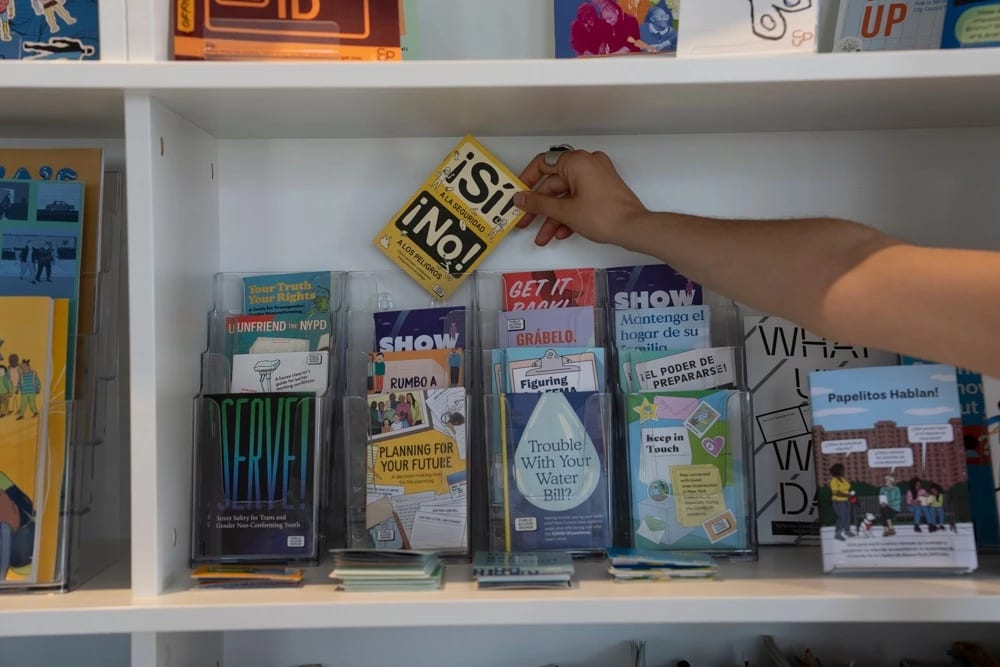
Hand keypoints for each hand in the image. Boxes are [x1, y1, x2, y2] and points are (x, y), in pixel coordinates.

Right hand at [514, 149, 647, 246]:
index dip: (526, 181)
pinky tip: (560, 233)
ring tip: (543, 238)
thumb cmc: (603, 216)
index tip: (518, 196)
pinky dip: (569, 215)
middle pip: (553, 184)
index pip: (542, 164)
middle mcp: (587, 164)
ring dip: (553, 217)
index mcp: (577, 161)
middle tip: (525, 222)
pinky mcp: (602, 190)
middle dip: (540, 208)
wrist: (633, 229)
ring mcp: (596, 177)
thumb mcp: (565, 211)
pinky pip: (579, 199)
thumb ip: (539, 204)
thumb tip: (520, 198)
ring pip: (566, 196)